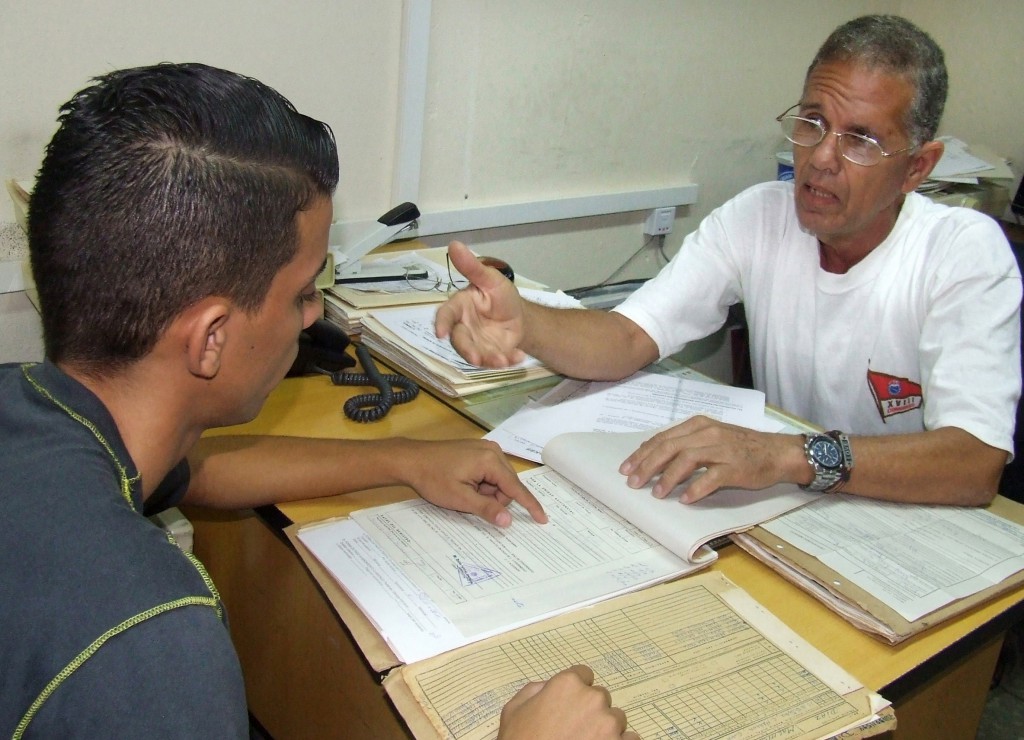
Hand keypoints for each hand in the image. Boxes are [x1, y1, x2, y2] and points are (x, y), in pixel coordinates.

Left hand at [401, 438, 546, 526]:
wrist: (411, 460)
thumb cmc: (433, 479)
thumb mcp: (460, 499)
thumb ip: (487, 509)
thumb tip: (508, 520)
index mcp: (490, 460)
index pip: (516, 488)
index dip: (530, 505)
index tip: (543, 519)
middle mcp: (493, 451)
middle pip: (507, 485)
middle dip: (493, 498)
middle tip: (469, 500)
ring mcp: (485, 448)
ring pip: (498, 480)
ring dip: (485, 491)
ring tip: (463, 490)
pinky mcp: (477, 450)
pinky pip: (489, 472)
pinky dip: (481, 483)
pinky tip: (464, 483)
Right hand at [434, 240, 526, 367]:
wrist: (520, 316)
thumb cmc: (501, 296)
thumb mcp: (490, 279)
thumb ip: (472, 267)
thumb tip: (454, 244)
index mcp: (461, 307)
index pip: (446, 314)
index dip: (441, 323)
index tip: (440, 333)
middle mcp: (464, 327)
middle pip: (459, 340)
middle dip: (467, 350)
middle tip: (477, 358)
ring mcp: (476, 343)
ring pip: (476, 355)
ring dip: (488, 360)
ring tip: (504, 360)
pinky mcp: (490, 355)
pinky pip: (494, 361)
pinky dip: (506, 361)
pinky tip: (517, 357)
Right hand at [498, 665, 638, 739]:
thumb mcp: (514, 710)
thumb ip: (535, 690)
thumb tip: (547, 687)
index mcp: (567, 685)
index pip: (583, 675)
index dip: (576, 691)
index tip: (572, 704)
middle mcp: (592, 699)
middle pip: (600, 698)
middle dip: (590, 711)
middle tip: (574, 729)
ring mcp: (609, 725)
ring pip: (616, 719)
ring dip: (605, 729)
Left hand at [619, 416, 803, 502]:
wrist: (778, 452)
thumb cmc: (742, 447)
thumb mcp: (712, 437)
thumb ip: (687, 445)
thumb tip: (657, 460)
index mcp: (698, 425)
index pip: (662, 438)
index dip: (642, 453)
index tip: (626, 467)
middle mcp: (707, 433)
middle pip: (669, 447)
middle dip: (647, 465)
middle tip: (633, 482)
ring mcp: (722, 449)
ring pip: (687, 460)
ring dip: (668, 478)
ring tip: (656, 493)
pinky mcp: (735, 466)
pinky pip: (712, 477)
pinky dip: (696, 488)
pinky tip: (685, 499)